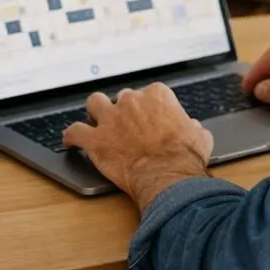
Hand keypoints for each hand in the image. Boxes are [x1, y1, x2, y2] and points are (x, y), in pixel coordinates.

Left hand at [62, 83, 213, 209]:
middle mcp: (131, 101)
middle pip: (122, 98)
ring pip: (95, 103)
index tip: (150, 119)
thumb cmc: (185, 157)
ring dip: (95, 111)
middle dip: (124, 111)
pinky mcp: (96, 139)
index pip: (150, 93)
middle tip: (128, 126)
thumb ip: (191, 126)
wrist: (167, 176)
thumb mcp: (200, 135)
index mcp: (157, 96)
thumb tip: (192, 127)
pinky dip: (71, 137)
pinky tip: (70, 141)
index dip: (149, 108)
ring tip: (96, 120)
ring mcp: (111, 118)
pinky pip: (75, 132)